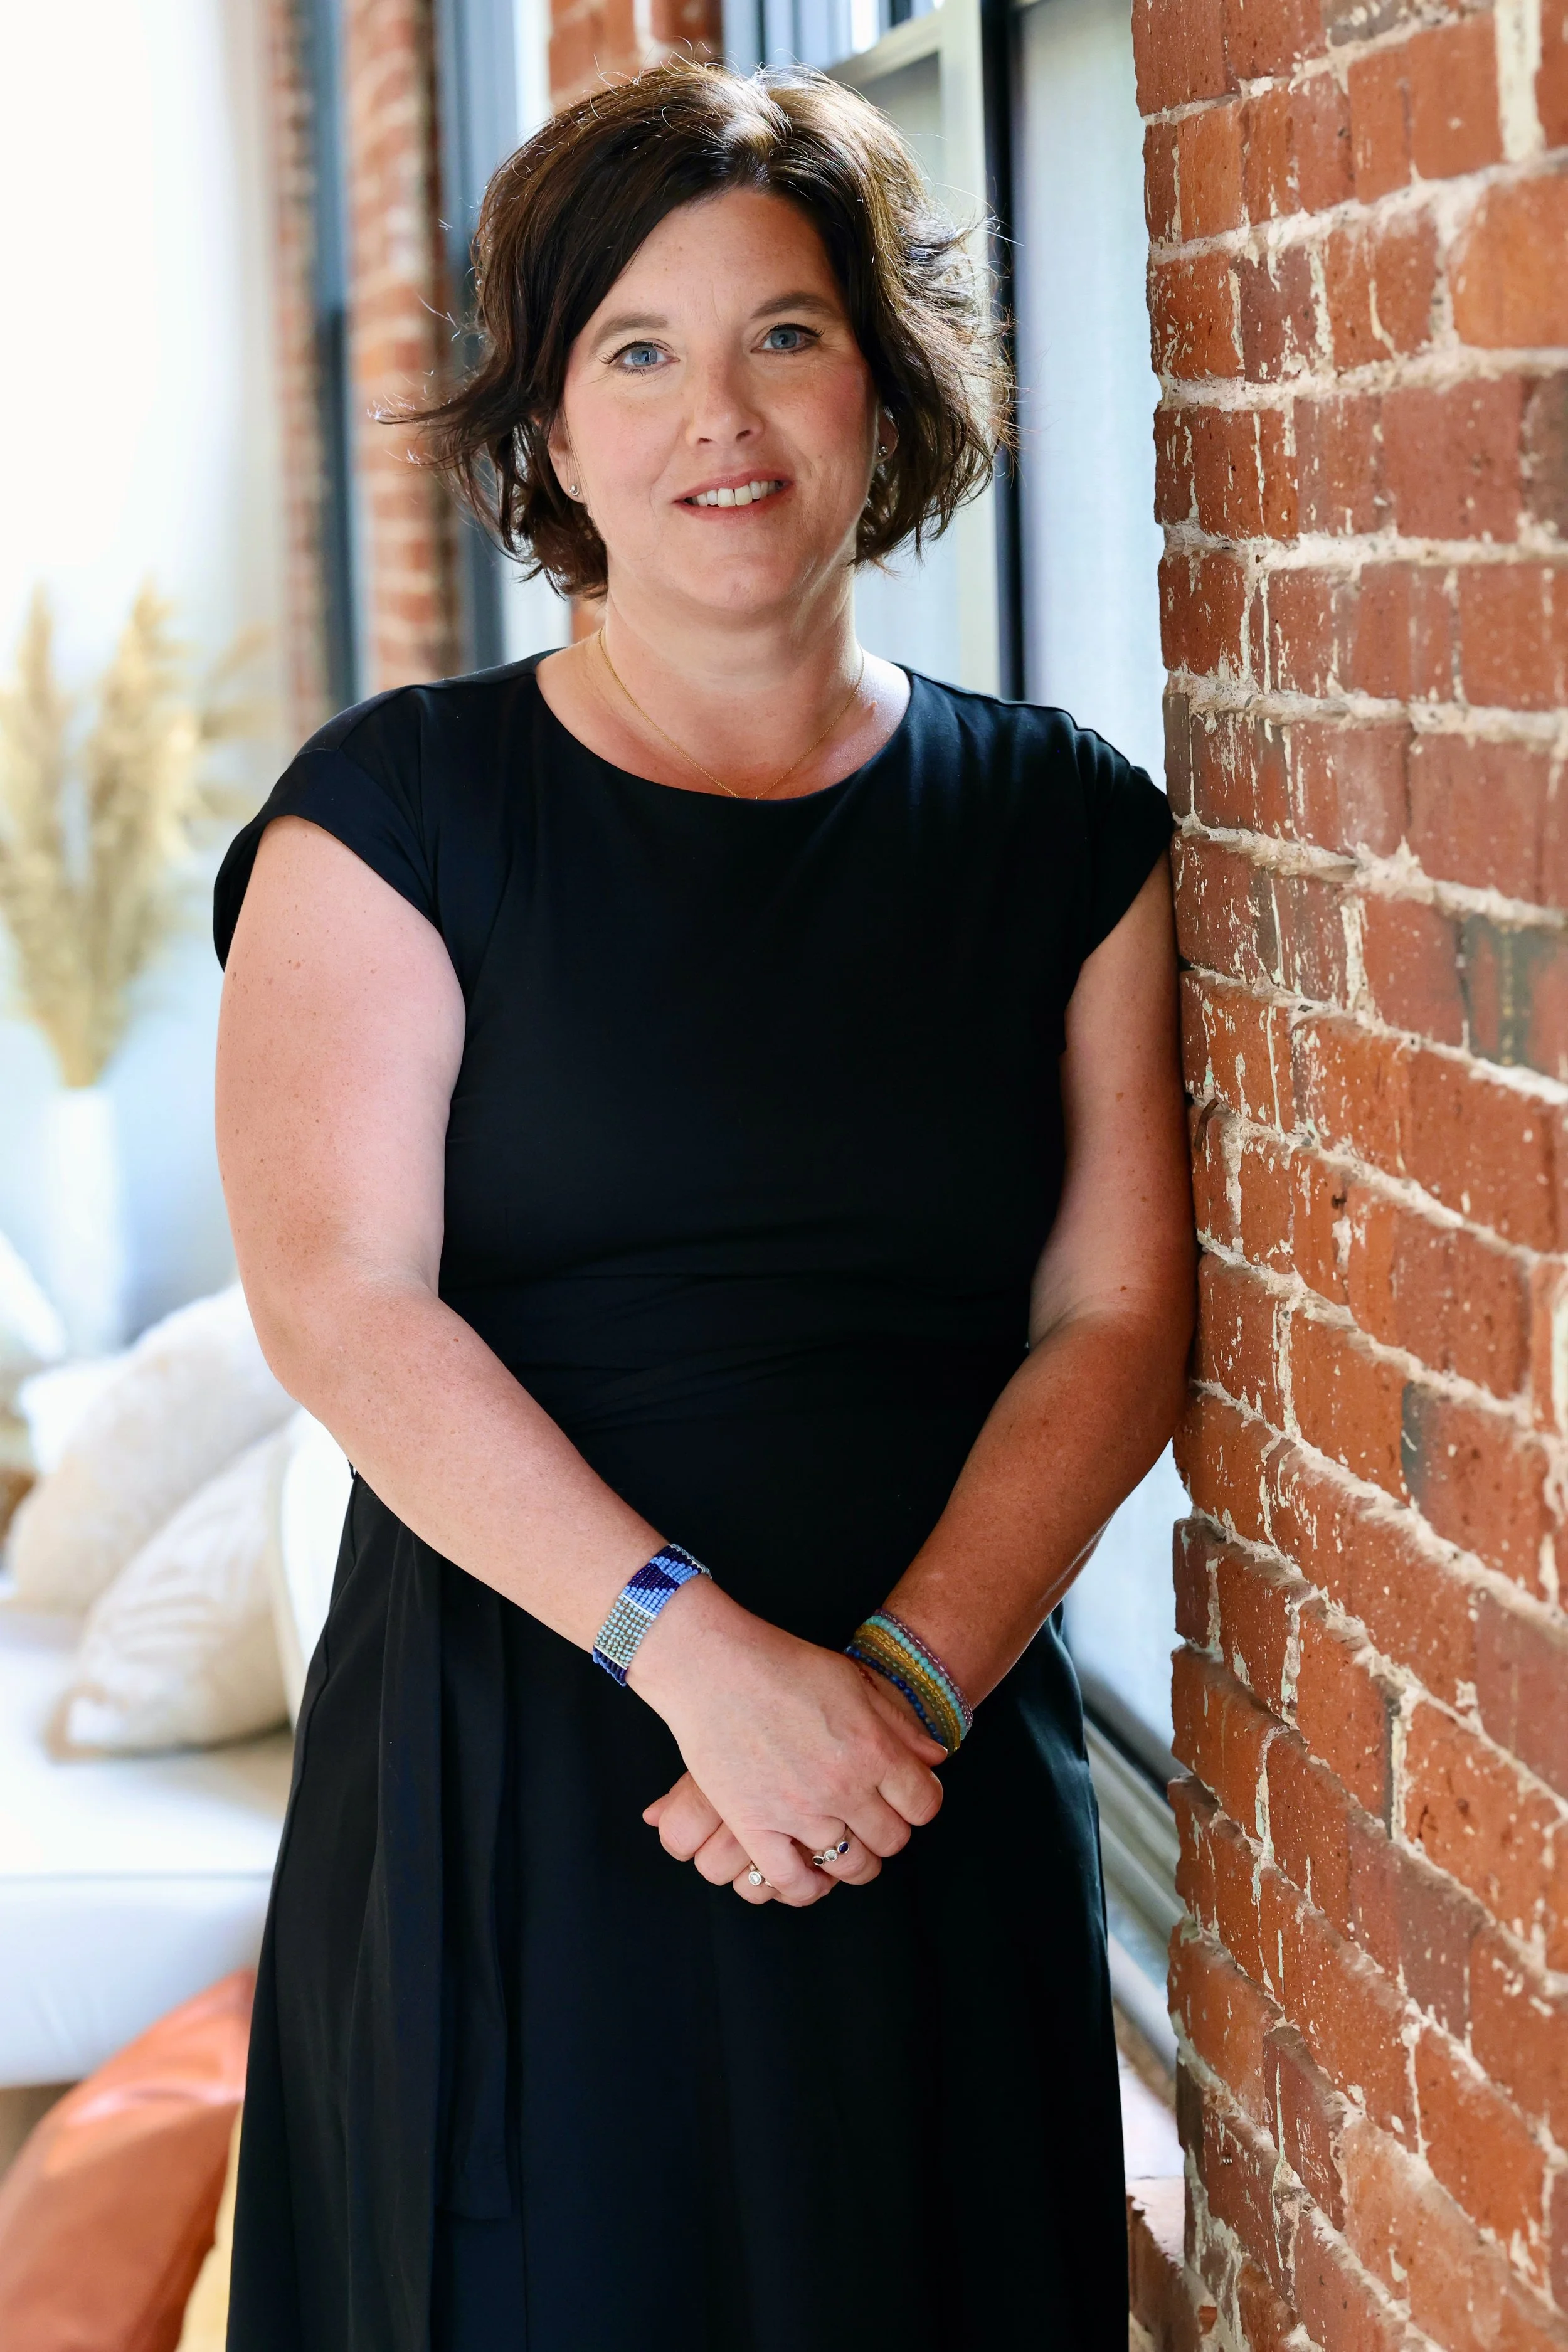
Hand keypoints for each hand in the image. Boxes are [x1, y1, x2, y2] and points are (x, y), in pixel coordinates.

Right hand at [628, 1580, 945, 1906]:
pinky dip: (806, 1887)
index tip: (905, 1797)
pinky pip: (791, 1881)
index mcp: (873, 1750)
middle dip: (887, 1832)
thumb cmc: (784, 1664)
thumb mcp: (855, 1681)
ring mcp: (799, 1812)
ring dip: (853, 1860)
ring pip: (849, 1865)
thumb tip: (935, 1757)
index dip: (919, 1803)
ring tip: (844, 1846)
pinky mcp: (754, 1826)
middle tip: (871, 1818)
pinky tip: (808, 1873)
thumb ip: (899, 1723)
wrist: (715, 1666)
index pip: (924, 1805)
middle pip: (891, 1840)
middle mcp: (843, 1787)